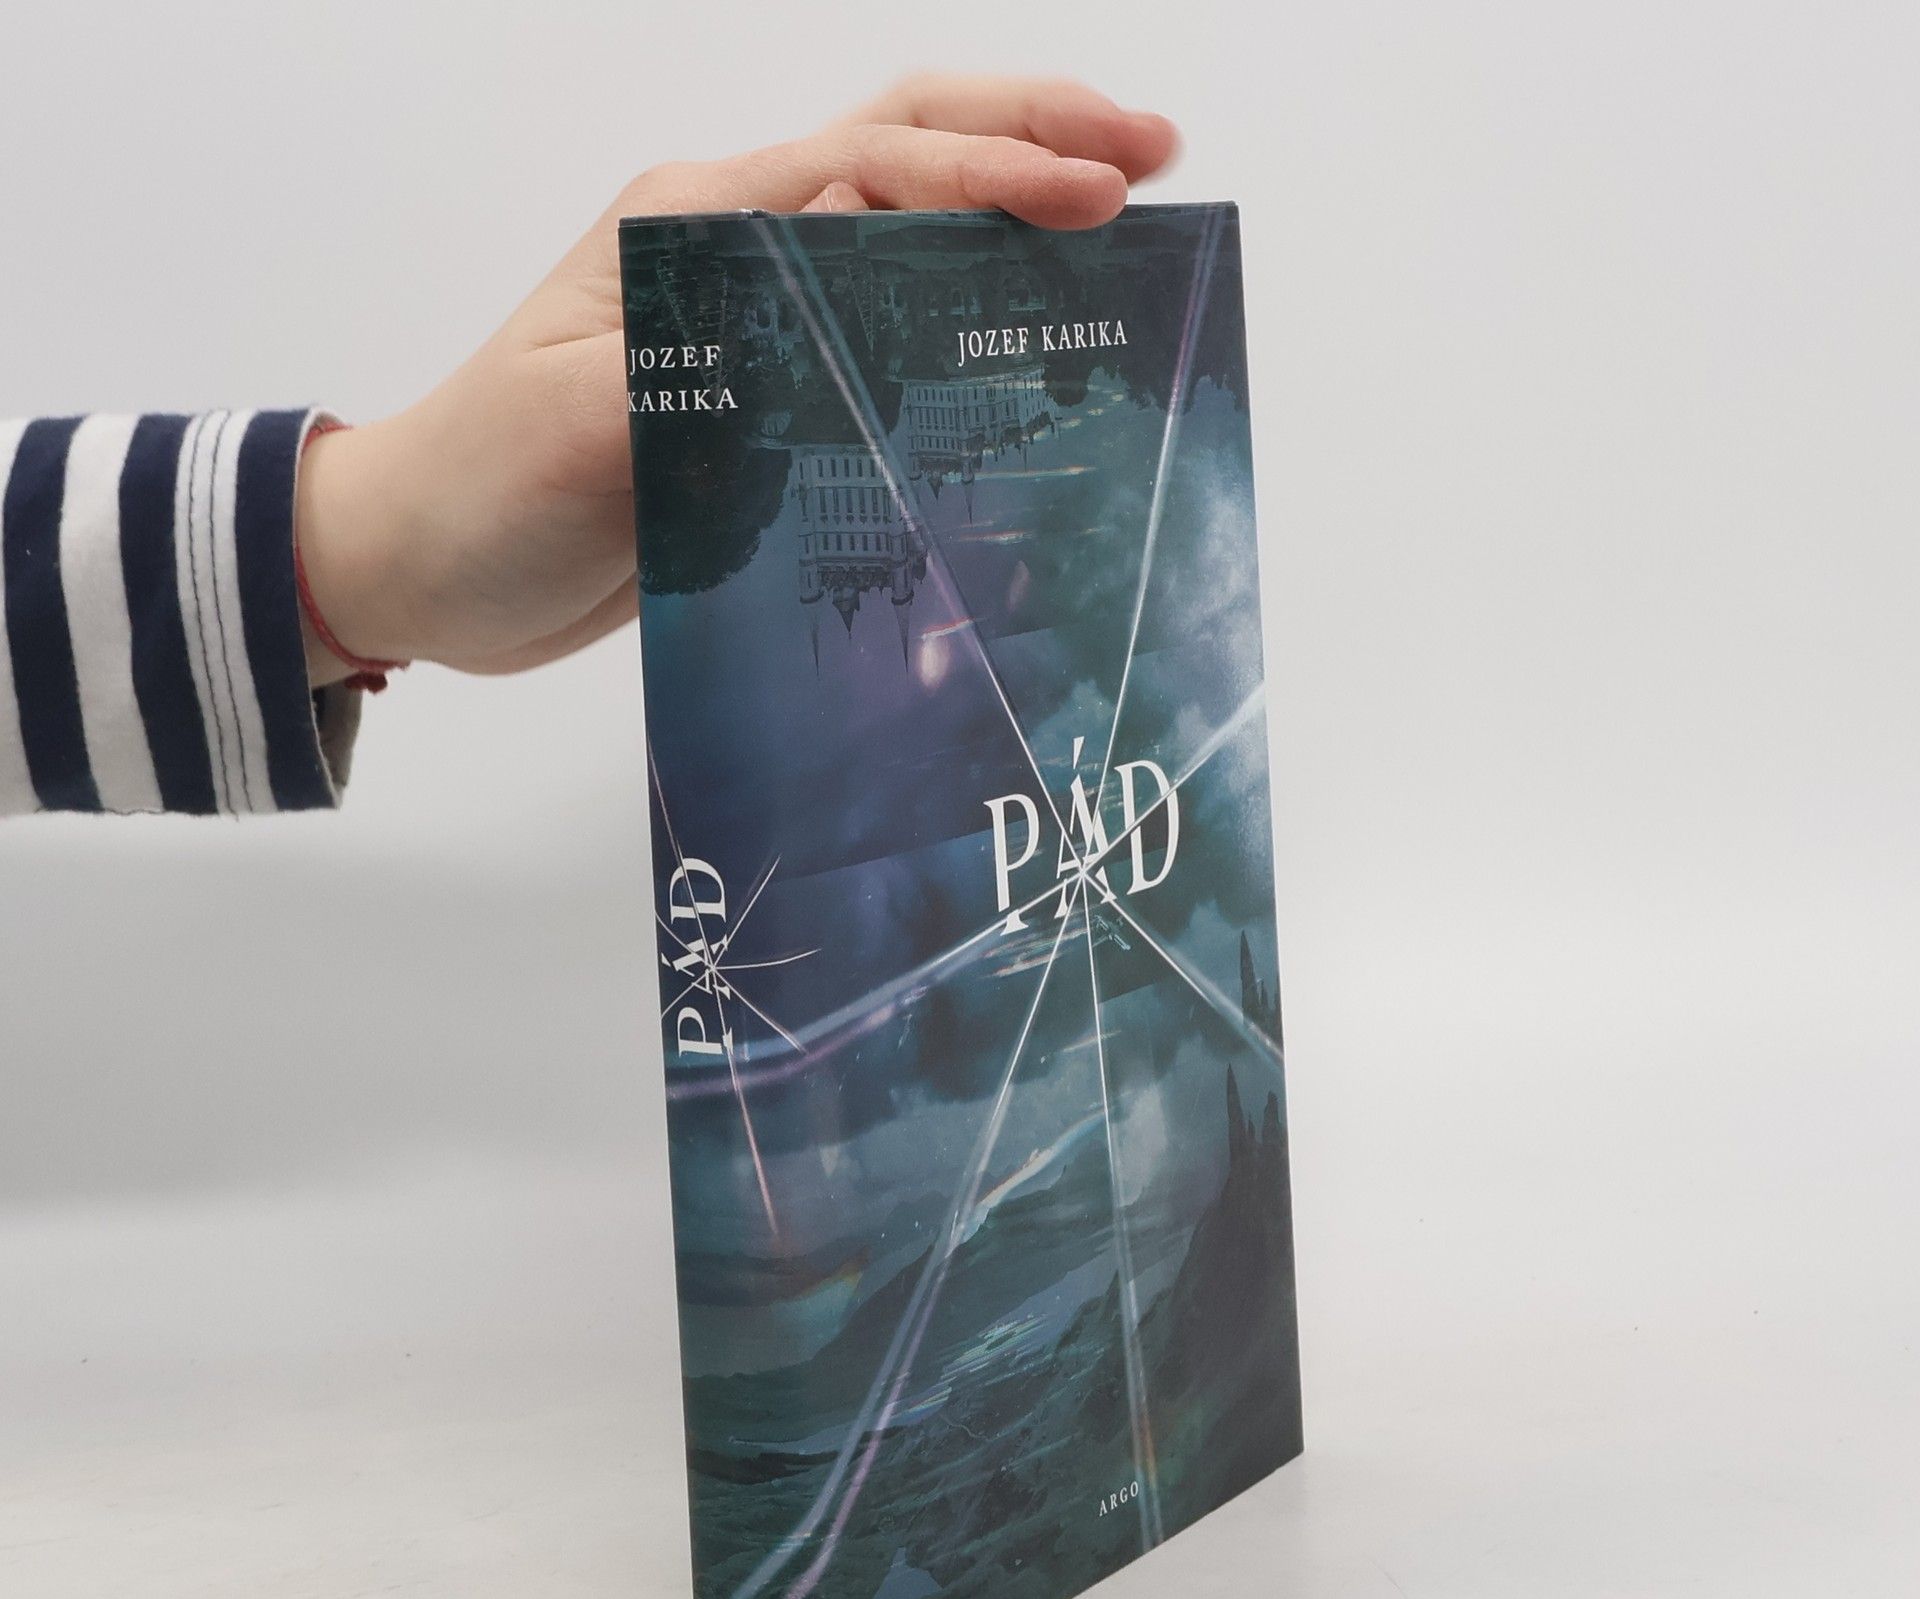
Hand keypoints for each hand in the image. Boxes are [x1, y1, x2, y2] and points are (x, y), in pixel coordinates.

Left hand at [295, 74, 1178, 685]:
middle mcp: (735, 248)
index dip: (995, 173)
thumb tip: (847, 284)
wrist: (424, 568)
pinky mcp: (765, 392)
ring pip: (907, 230)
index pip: (873, 167)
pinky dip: (968, 312)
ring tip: (1123, 221)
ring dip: (1015, 211)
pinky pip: (887, 333)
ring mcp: (753, 318)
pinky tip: (1031, 337)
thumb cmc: (482, 490)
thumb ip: (719, 353)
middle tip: (1156, 152)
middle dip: (1035, 135)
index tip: (1101, 195)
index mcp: (694, 226)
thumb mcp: (587, 422)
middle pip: (905, 151)